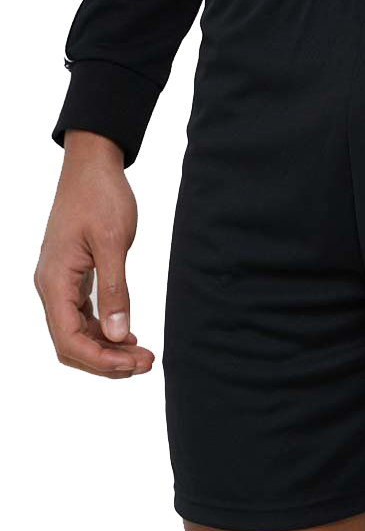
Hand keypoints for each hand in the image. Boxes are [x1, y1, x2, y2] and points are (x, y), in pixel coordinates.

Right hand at [35, 131, 154, 377]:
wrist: (92, 165)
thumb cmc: (101, 197)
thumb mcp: (113, 243)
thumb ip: (115, 290)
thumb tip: (116, 334)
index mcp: (54, 281)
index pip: (69, 339)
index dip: (101, 360)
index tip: (135, 364)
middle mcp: (51, 286)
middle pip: (71, 343)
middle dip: (107, 361)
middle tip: (147, 363)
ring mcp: (60, 282)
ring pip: (77, 333)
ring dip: (107, 348)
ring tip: (143, 355)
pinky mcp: (73, 276)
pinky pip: (82, 315)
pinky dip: (104, 331)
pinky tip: (128, 334)